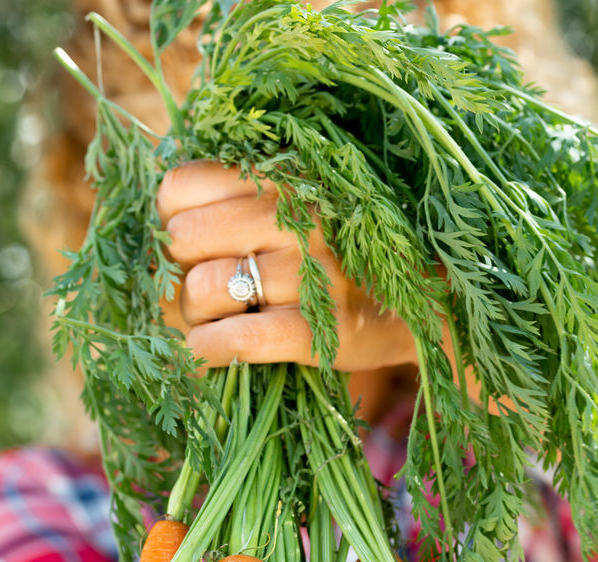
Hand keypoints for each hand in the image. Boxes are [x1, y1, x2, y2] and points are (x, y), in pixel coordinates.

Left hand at [157, 159, 417, 372]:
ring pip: (201, 290)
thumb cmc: (352, 256)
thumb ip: (249, 194)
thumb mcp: (310, 201)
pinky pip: (232, 340)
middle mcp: (297, 215)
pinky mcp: (316, 331)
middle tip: (205, 289)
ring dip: (196, 317)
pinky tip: (212, 352)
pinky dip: (207, 351)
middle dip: (180, 272)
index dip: (174, 222)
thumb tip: (165, 216)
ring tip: (218, 321)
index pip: (179, 187)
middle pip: (181, 238)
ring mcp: (308, 274)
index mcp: (286, 174)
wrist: (433, 307)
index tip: (195, 244)